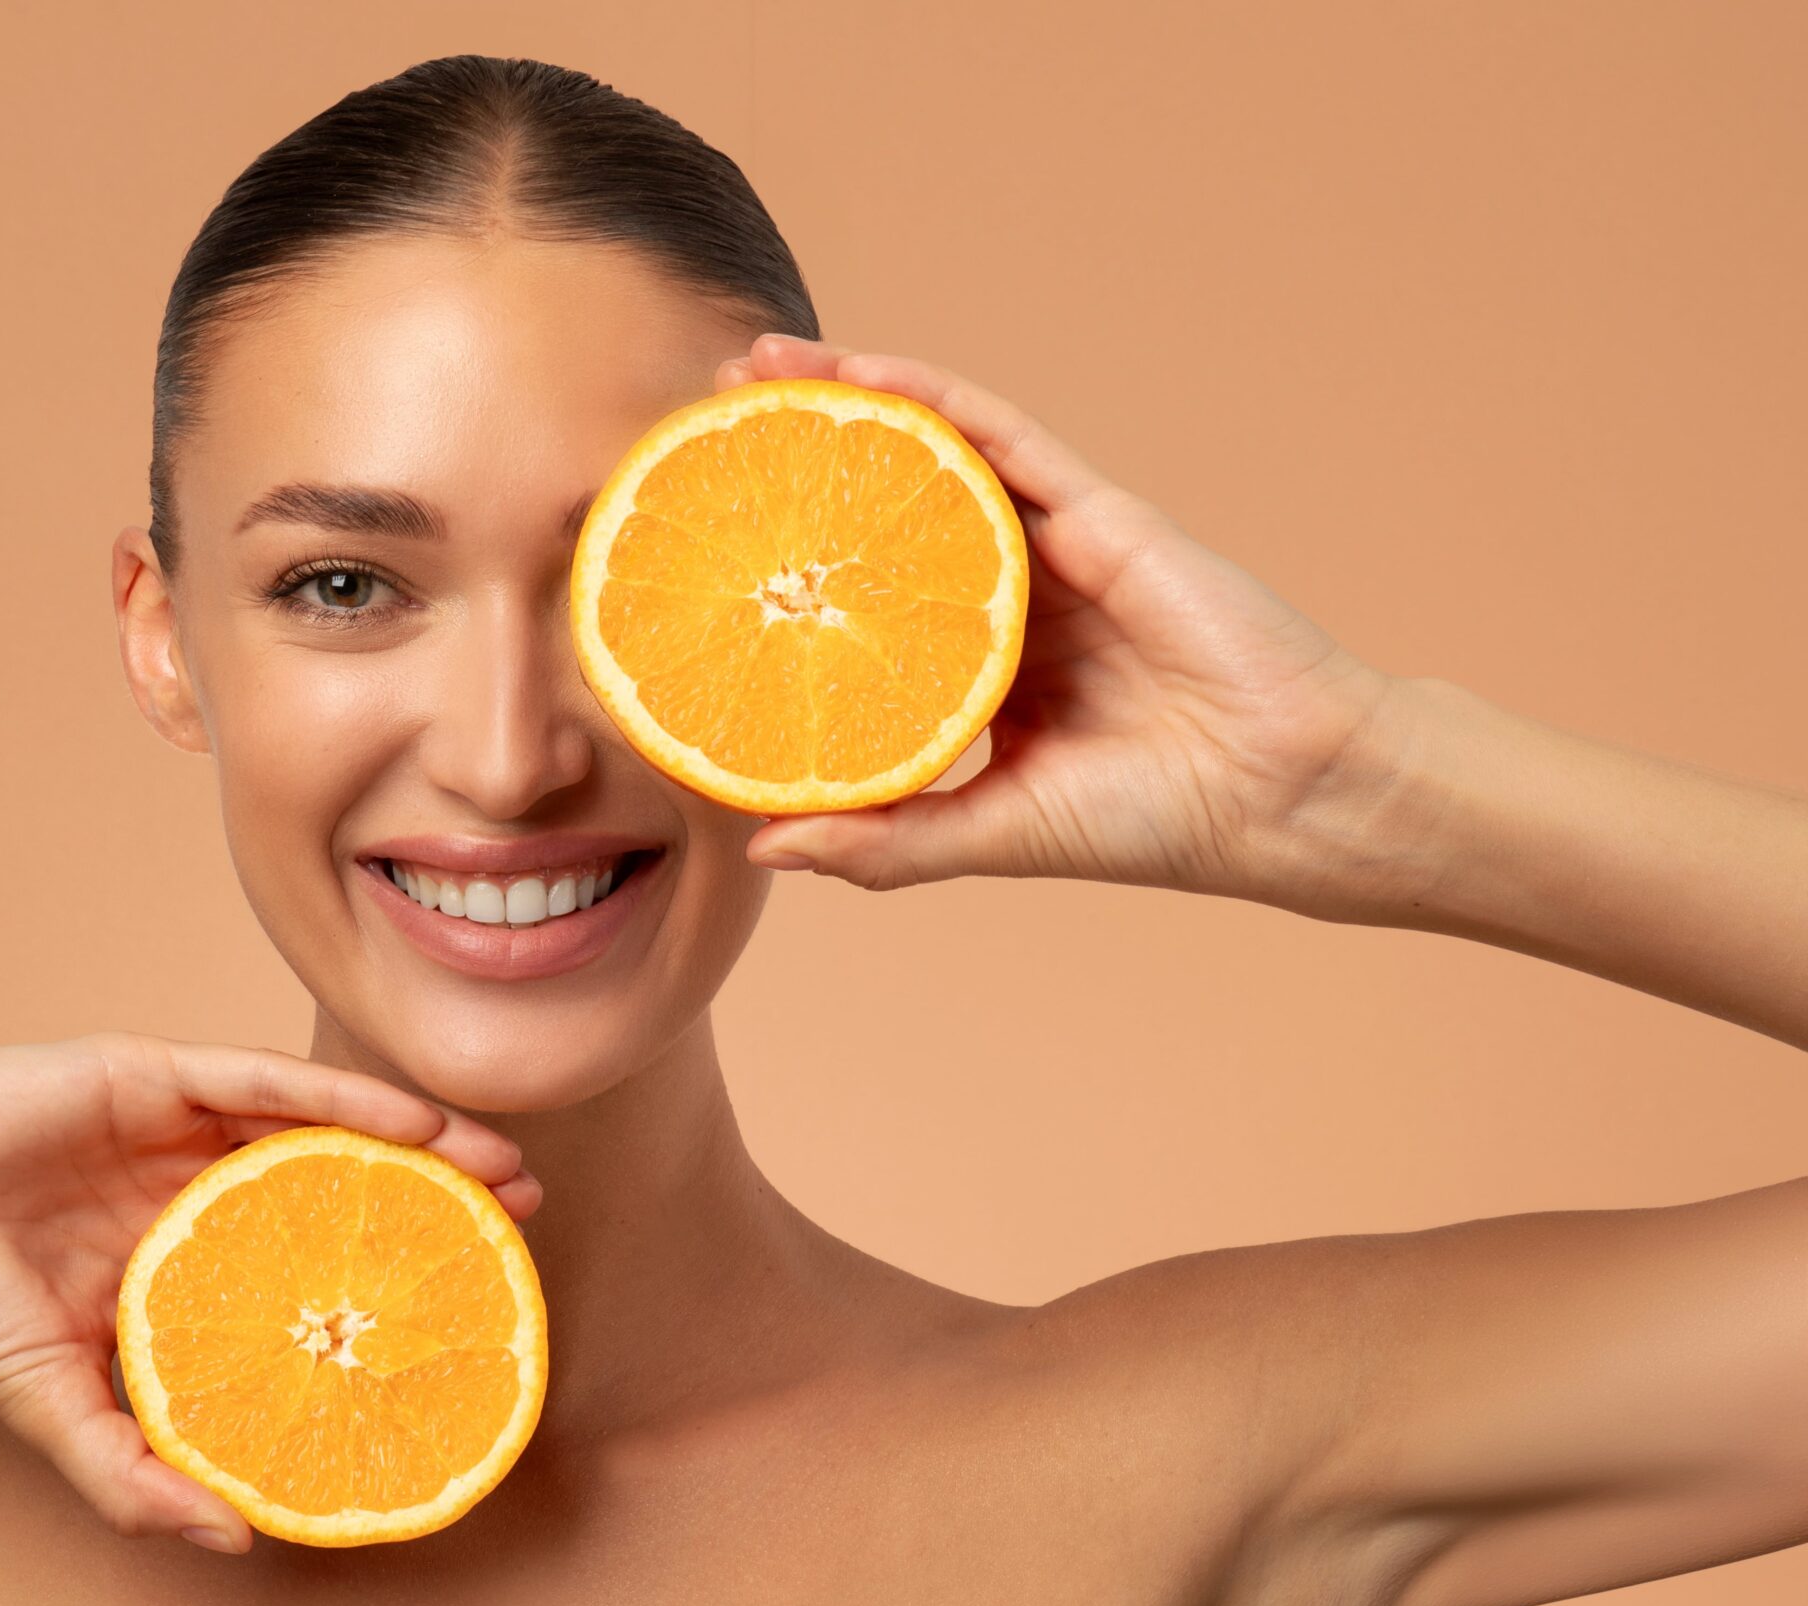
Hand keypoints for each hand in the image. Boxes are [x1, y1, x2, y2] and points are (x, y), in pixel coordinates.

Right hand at [0, 1034, 535, 1556]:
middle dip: (429, 1209)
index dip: (380, 1284)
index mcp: (171, 1259)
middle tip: (519, 1229)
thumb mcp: (48, 1407)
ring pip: (322, 1132)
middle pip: (334, 1192)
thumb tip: (235, 1535)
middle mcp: (186, 1186)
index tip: (465, 1308)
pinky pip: (269, 1085)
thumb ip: (130, 1473)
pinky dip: (348, 1103)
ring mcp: (174, 1126)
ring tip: (504, 1172)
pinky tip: (420, 1127)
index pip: (302, 1267)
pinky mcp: (153, 1073)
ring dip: (417, 1149)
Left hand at [724, 333, 1416, 911]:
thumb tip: (765, 850)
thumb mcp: (990, 833)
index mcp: (983, 661)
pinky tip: (862, 372)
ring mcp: (1054, 544)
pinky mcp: (1100, 512)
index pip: (869, 589)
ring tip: (758, 368)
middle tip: (711, 420)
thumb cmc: (1156, 820)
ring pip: (934, 451)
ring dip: (846, 400)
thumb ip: (886, 840)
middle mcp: (1010, 591)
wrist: (1283, 796)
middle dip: (800, 458)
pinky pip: (1004, 435)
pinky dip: (932, 397)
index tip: (710, 534)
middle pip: (886, 503)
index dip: (793, 554)